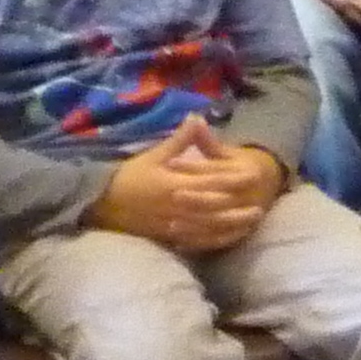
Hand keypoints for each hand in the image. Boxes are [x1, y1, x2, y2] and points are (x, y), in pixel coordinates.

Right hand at [89, 122, 279, 255]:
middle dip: (238, 207)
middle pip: (214, 208)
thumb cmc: (128, 177)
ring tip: (252, 222)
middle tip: (261, 204)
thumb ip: (180, 140)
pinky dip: (213, 241)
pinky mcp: (166, 238)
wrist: (99, 204)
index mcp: (175, 185)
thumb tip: (197, 117)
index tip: (256, 176)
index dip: (235, 180)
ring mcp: (172, 226)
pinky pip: (194, 242)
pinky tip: (228, 238)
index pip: (212, 183)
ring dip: (231, 226)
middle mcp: (177, 207)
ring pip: (208, 228)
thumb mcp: (154, 155)